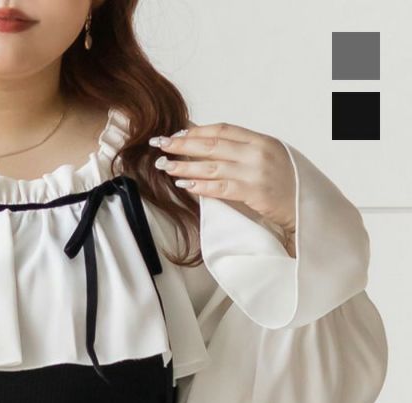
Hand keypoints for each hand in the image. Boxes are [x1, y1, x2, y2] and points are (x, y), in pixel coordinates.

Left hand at [149, 121, 296, 252]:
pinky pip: (219, 187)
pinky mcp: (253, 193)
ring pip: (212, 165)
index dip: (197, 131)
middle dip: (183, 144)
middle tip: (160, 145)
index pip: (223, 129)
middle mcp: (258, 152)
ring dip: (184, 165)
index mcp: (262, 140)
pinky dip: (199, 184)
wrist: (307, 209)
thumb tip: (210, 142)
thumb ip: (242, 150)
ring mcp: (255, 172)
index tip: (177, 133)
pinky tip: (183, 184)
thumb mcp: (268, 158)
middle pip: (212, 144)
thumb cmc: (286, 185)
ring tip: (164, 166)